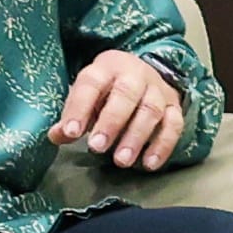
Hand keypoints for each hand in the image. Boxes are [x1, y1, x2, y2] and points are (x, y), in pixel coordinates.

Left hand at [51, 50, 187, 170]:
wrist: (142, 73)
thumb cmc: (107, 90)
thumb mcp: (86, 95)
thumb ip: (72, 116)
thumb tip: (58, 136)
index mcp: (106, 68)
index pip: (91, 84)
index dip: (80, 108)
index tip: (71, 133)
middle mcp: (134, 75)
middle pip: (126, 95)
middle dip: (111, 123)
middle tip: (97, 147)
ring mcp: (157, 90)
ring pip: (151, 110)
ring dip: (136, 137)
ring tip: (122, 161)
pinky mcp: (174, 105)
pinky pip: (173, 124)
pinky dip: (163, 145)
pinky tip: (149, 164)